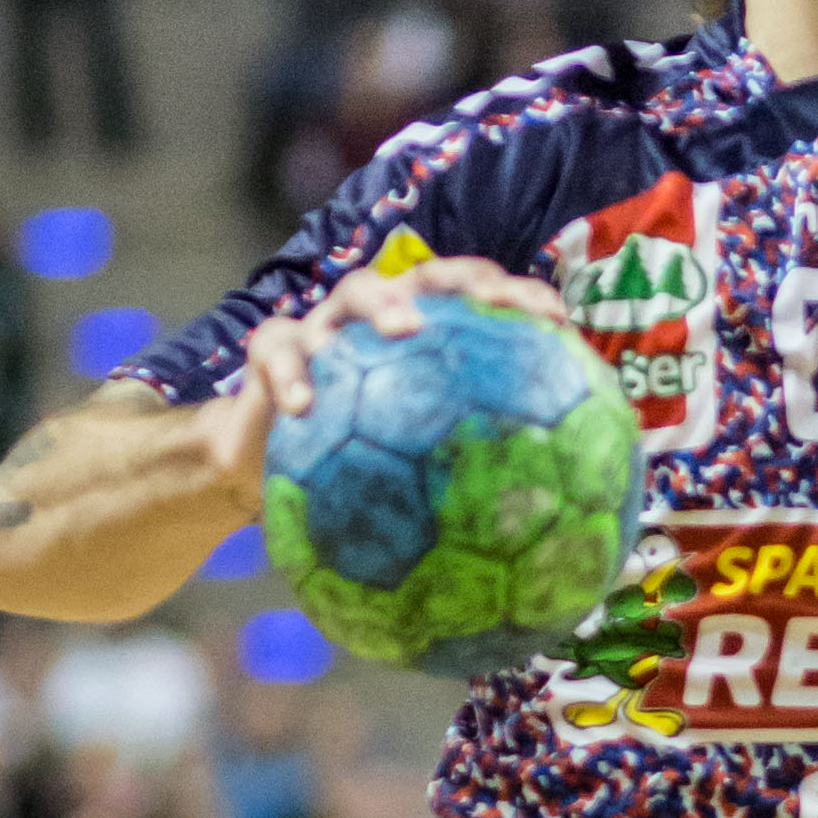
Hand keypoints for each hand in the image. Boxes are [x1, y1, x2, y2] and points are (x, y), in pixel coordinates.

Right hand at [204, 253, 564, 492]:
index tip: (556, 319)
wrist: (261, 470)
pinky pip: (276, 347)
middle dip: (462, 280)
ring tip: (406, 328)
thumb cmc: (349, 474)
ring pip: (354, 290)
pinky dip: (290, 370)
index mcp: (421, 339)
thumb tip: (546, 540)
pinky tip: (302, 406)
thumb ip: (464, 490)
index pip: (475, 299)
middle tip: (493, 304)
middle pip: (425, 277)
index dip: (515, 296)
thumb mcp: (408, 483)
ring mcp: (325, 328)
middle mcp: (379, 323)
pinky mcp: (271, 351)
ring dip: (383, 302)